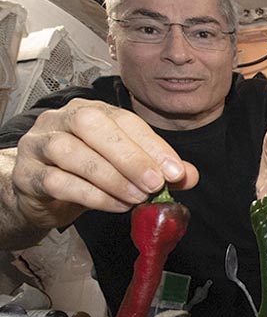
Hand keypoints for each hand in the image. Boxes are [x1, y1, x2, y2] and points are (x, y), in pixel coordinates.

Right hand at [11, 99, 199, 229]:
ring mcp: (38, 145)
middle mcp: (60, 120)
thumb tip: (188, 175)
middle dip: (129, 156)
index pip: (123, 119)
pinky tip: (115, 205)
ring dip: (110, 177)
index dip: (151, 144)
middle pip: (91, 125)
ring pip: (70, 152)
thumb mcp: (124, 168)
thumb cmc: (85, 174)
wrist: (40, 195)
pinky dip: (91, 195)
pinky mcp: (26, 175)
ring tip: (137, 197)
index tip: (176, 171)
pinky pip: (56, 181)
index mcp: (89, 111)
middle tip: (155, 184)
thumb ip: (156, 168)